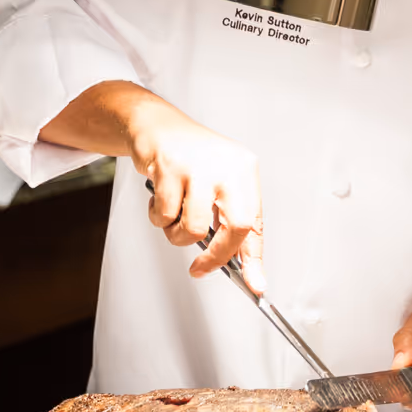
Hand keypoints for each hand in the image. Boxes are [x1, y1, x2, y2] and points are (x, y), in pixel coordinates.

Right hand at [41, 81, 265, 293]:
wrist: (156, 126)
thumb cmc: (190, 160)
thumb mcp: (219, 186)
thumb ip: (231, 224)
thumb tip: (243, 269)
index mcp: (244, 171)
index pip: (254, 223)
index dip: (253, 259)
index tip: (255, 285)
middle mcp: (227, 166)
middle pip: (235, 227)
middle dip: (216, 256)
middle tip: (200, 267)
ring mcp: (199, 165)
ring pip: (194, 228)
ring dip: (177, 234)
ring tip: (173, 217)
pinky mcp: (170, 166)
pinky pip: (165, 215)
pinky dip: (158, 217)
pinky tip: (160, 199)